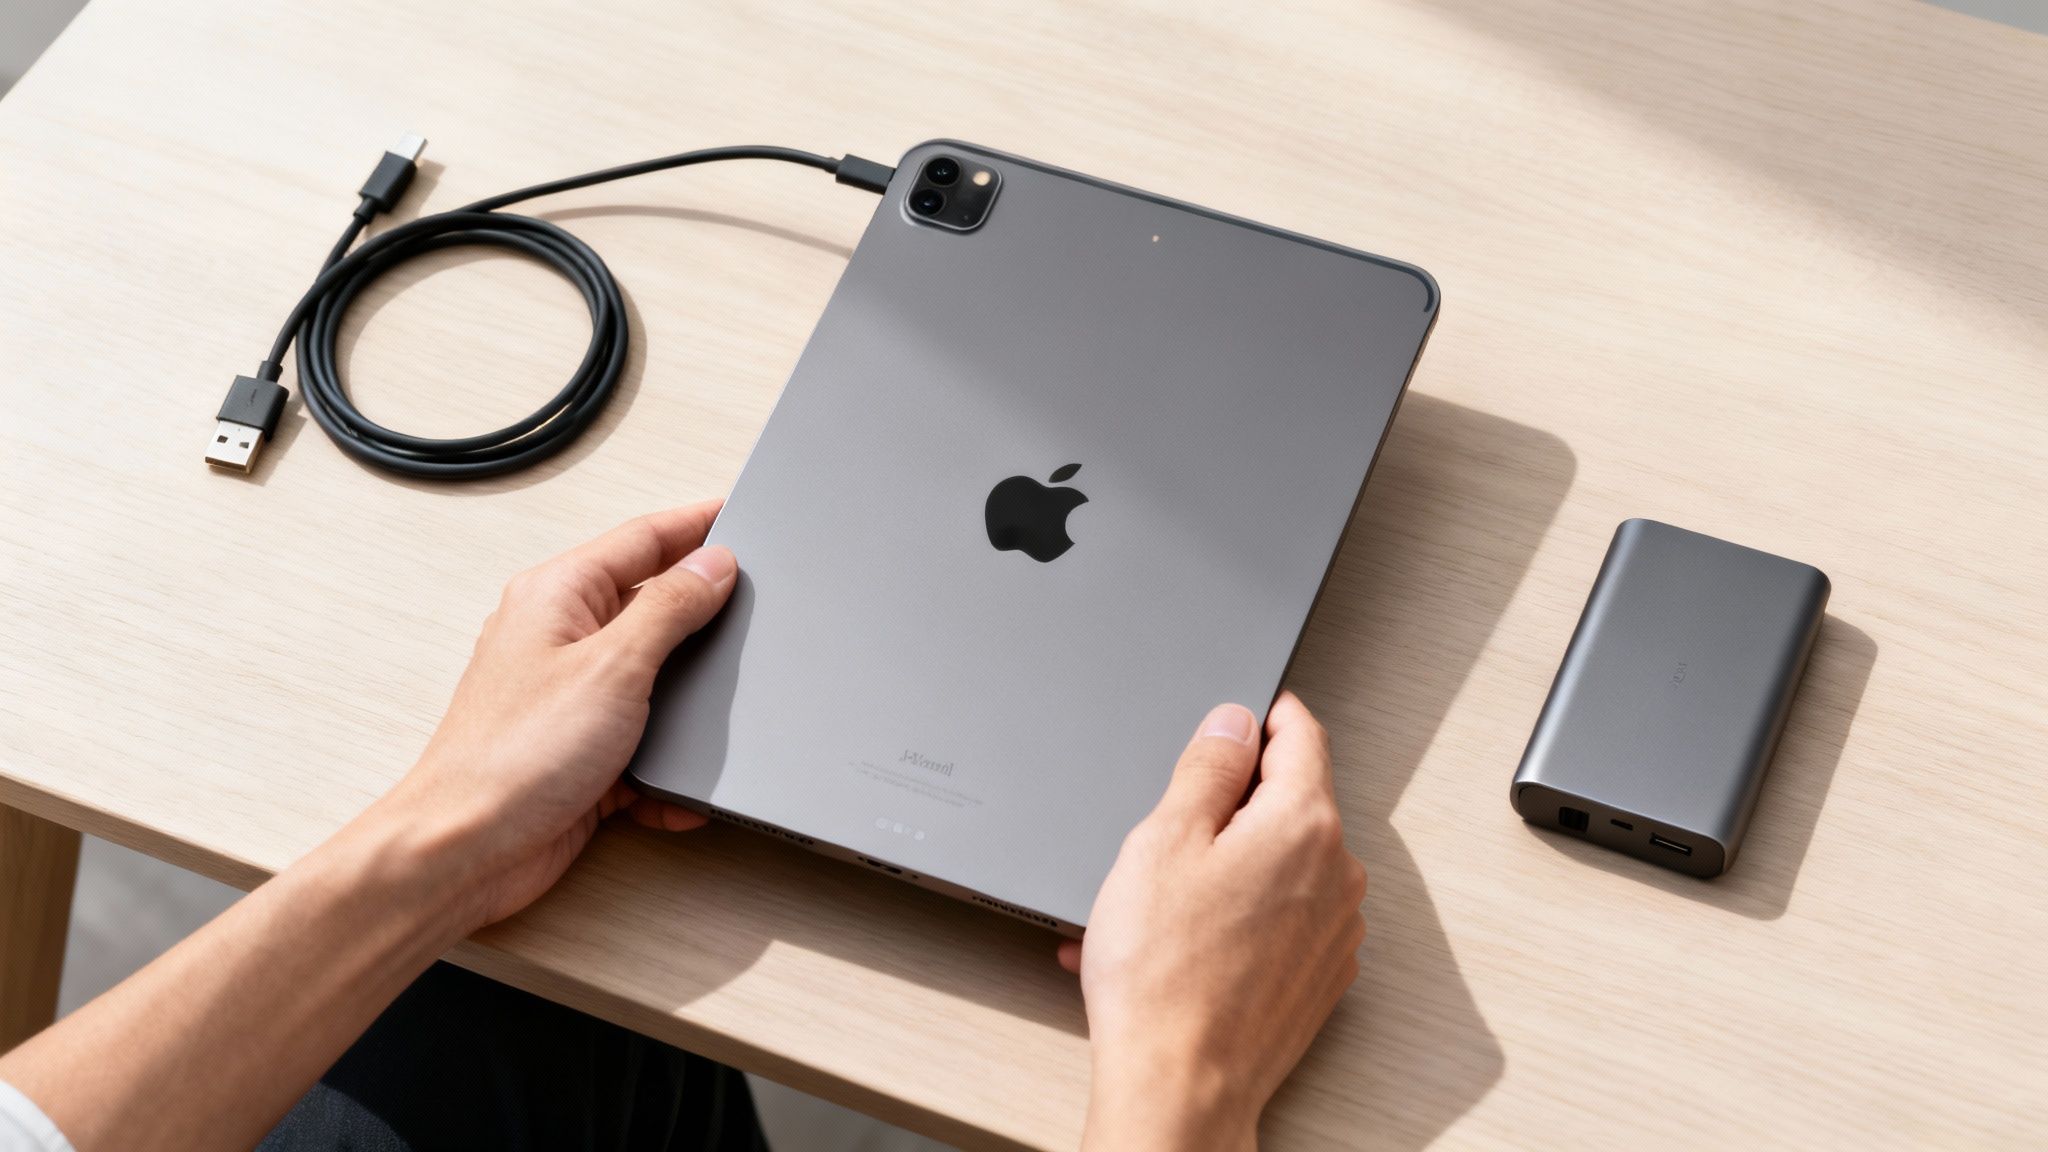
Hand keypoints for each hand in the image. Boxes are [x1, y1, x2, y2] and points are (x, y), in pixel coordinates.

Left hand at [377, 500, 736, 929]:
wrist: (467, 851)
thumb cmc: (512, 757)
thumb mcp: (615, 665)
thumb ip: (671, 607)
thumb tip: (714, 564)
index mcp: (558, 595)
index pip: (643, 538)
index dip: (698, 524)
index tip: (743, 515)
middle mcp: (560, 637)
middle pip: (652, 604)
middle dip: (704, 616)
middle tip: (754, 610)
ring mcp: (571, 695)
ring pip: (655, 678)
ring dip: (688, 701)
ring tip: (719, 712)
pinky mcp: (582, 751)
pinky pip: (645, 742)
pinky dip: (669, 763)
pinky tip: (678, 788)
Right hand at [1065, 692, 1365, 1150]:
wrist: (1179, 1085)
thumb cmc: (1163, 973)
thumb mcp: (1164, 840)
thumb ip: (1208, 768)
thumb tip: (1235, 723)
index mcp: (1304, 825)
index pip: (1302, 735)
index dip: (1264, 715)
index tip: (1241, 712)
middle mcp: (1338, 874)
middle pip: (1290, 802)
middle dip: (1230, 804)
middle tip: (1166, 830)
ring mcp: (1336, 930)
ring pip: (1280, 864)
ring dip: (1225, 866)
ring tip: (1153, 903)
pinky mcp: (1320, 976)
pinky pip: (1280, 919)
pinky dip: (1232, 916)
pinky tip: (1173, 941)